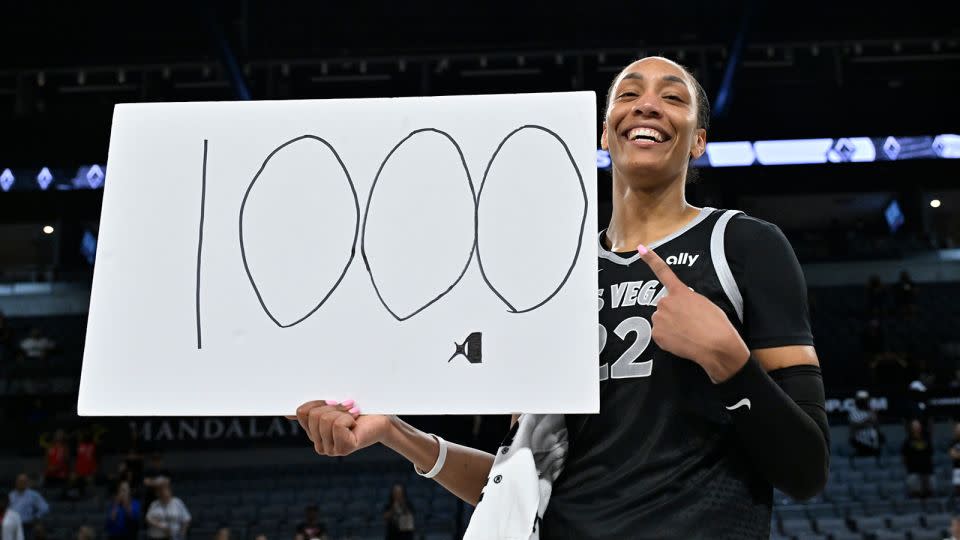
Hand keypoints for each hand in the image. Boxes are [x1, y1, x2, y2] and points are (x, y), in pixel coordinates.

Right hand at [289, 400, 392, 456]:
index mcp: (314, 434)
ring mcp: (331, 449)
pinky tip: (356, 423)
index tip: (333, 402)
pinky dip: (348, 417)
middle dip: (333, 407)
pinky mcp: (343, 449)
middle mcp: (320, 445)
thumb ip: (311, 411)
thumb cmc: (359, 410)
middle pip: (314, 415)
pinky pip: (337, 425)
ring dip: (342, 412)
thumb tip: (288, 414)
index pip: (302, 412)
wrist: (382, 417)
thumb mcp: (332, 407)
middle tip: (348, 409)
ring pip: (325, 419)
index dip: (318, 402)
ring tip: (353, 416)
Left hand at [637, 244, 749, 381]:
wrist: (715, 345)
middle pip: (664, 306)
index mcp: (680, 292)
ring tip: (688, 333)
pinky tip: (682, 341)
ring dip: (670, 326)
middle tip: (690, 323)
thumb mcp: (704, 303)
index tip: (640, 248)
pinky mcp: (656, 334)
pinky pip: (660, 335)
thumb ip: (688, 300)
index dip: (651, 259)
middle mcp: (665, 302)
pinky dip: (668, 339)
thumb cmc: (716, 324)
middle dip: (673, 313)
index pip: (663, 272)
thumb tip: (681, 308)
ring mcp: (659, 318)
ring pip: (661, 321)